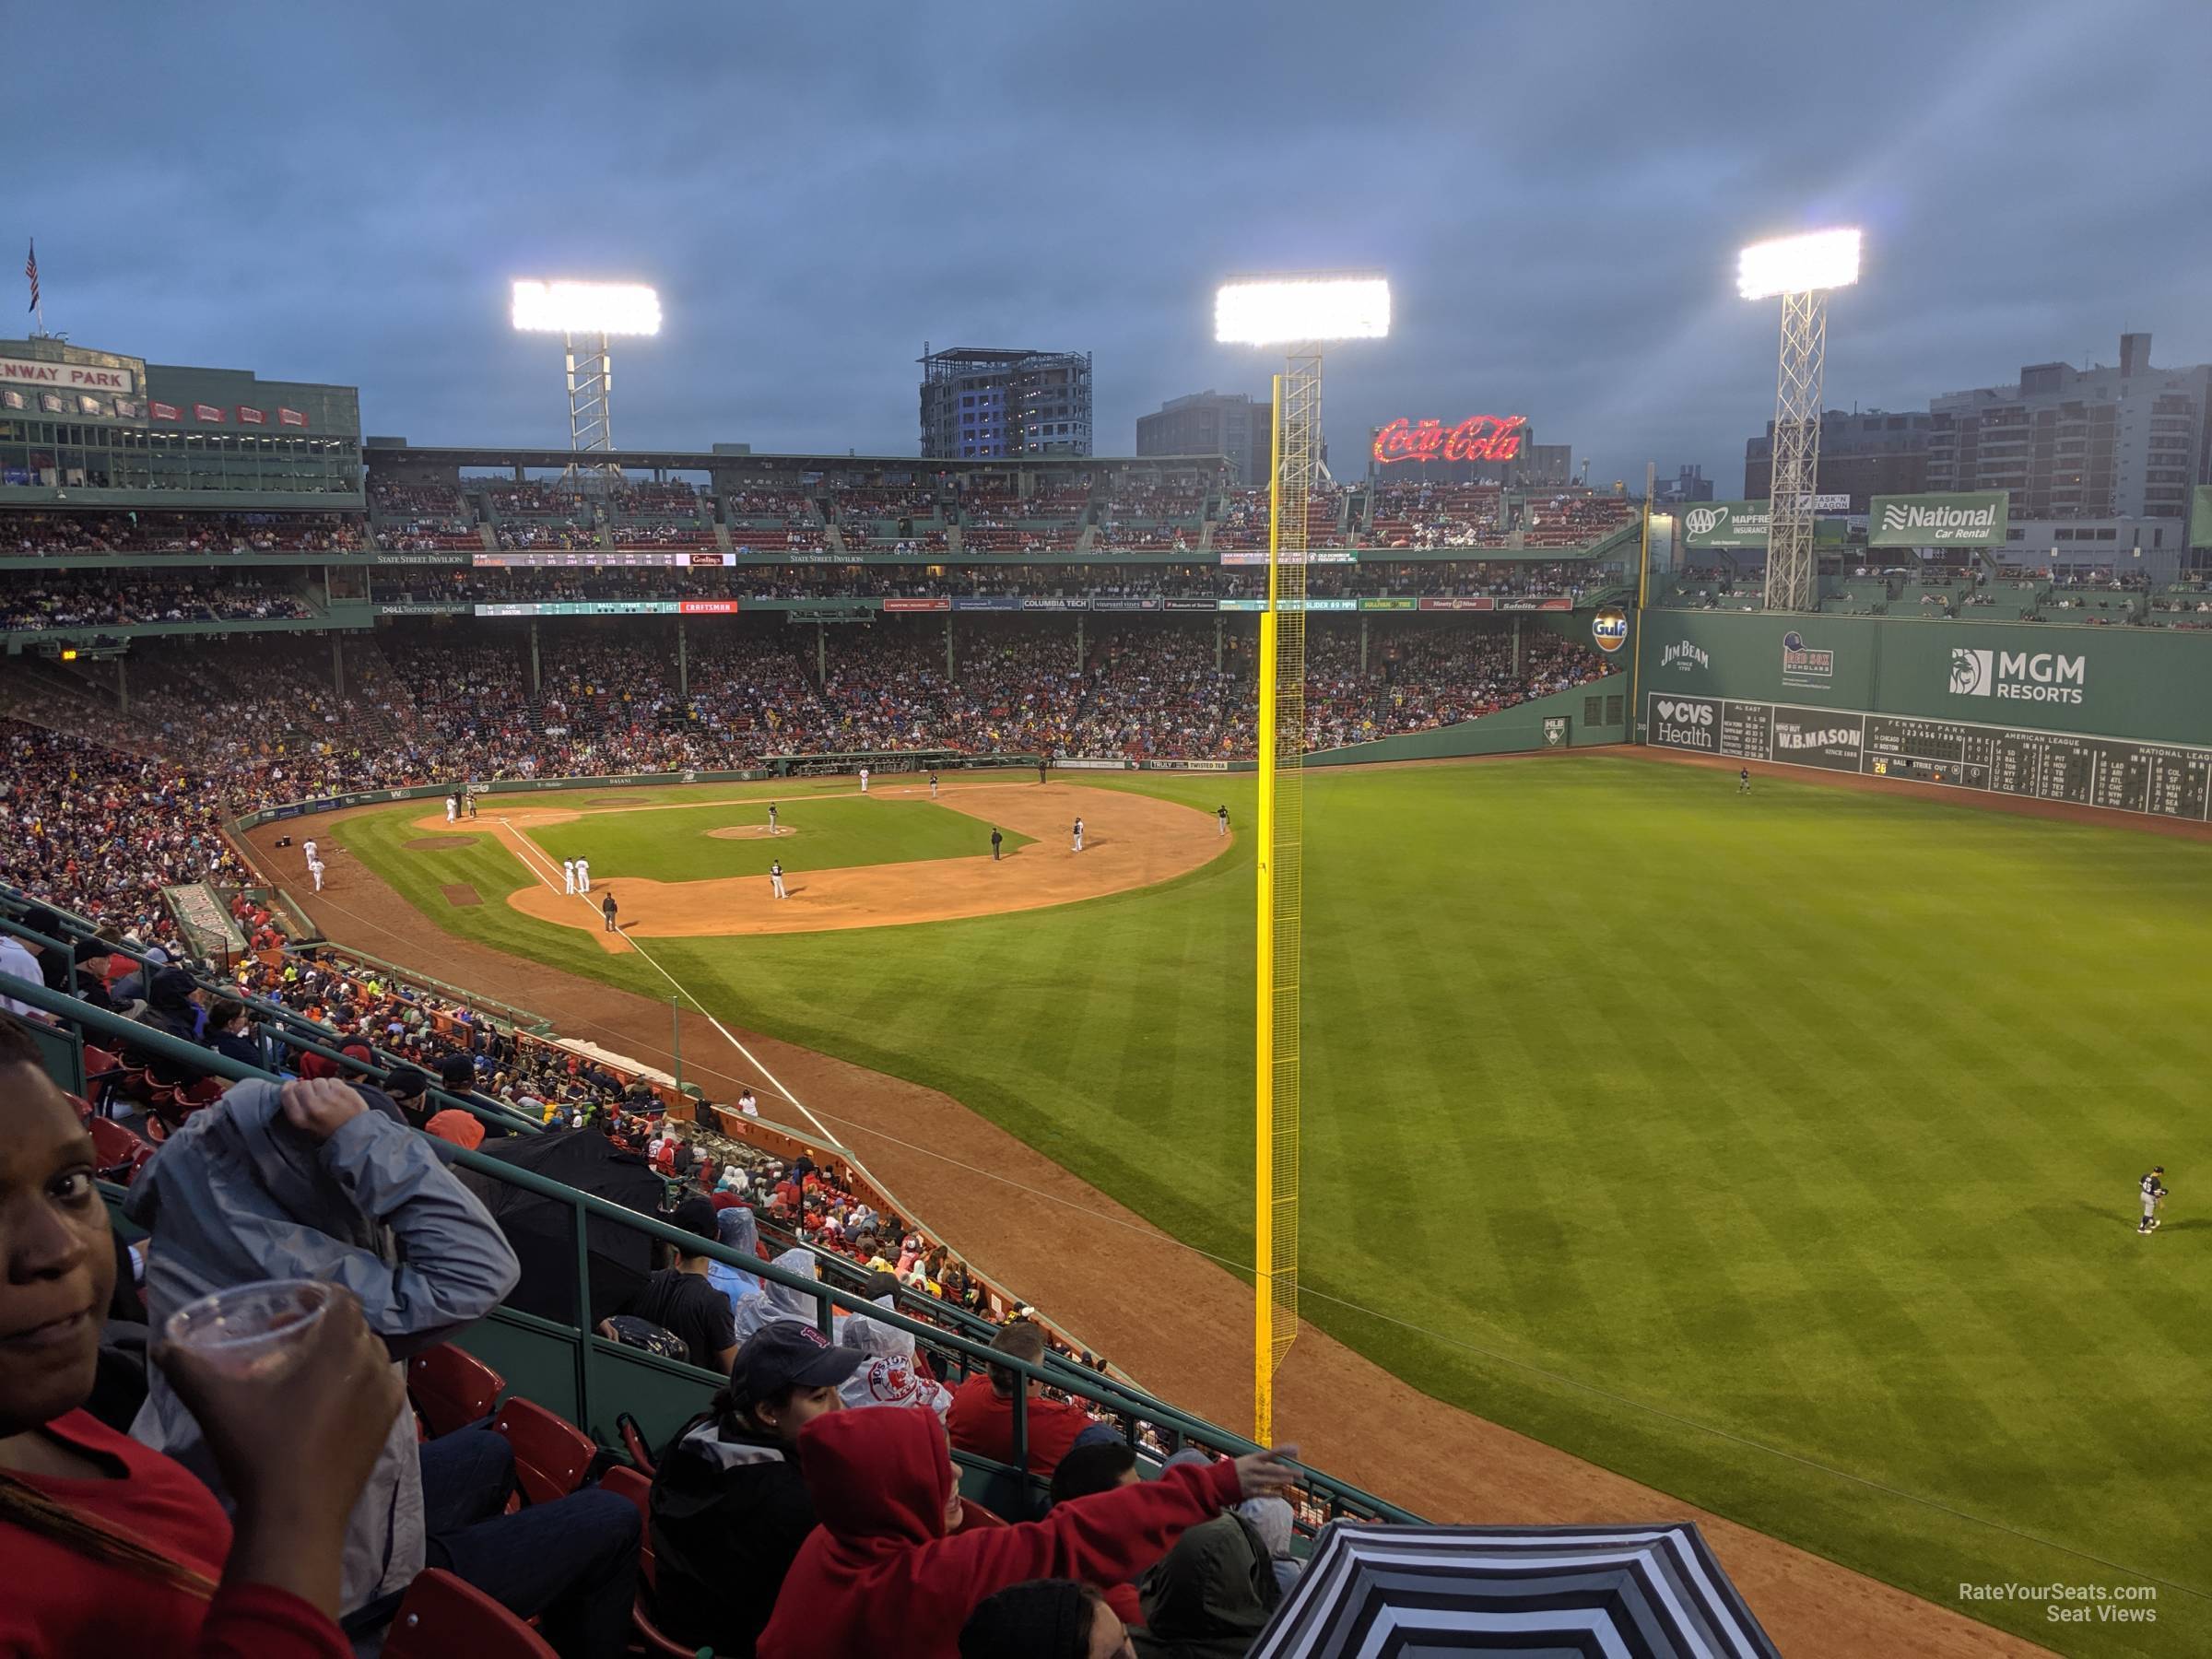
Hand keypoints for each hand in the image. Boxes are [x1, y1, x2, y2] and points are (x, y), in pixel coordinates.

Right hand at [158, 1286, 400, 1517]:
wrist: (296, 1517)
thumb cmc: (260, 1450)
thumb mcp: (216, 1403)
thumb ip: (187, 1368)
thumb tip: (162, 1347)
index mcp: (341, 1345)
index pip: (342, 1298)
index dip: (315, 1294)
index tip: (288, 1306)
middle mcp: (375, 1361)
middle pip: (353, 1326)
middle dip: (320, 1325)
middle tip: (284, 1340)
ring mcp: (387, 1394)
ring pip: (366, 1356)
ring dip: (339, 1354)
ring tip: (301, 1373)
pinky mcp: (390, 1423)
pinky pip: (376, 1385)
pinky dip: (355, 1381)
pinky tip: (323, 1402)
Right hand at [280, 1078, 368, 1141]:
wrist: (357, 1136)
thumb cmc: (329, 1133)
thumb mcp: (306, 1128)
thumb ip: (297, 1108)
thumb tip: (292, 1085)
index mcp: (300, 1118)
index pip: (287, 1093)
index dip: (290, 1086)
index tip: (293, 1085)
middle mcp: (312, 1106)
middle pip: (302, 1084)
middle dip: (307, 1087)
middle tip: (315, 1095)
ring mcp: (329, 1098)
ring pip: (318, 1081)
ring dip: (322, 1086)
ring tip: (328, 1097)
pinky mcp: (343, 1091)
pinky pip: (333, 1080)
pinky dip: (334, 1086)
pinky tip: (338, 1096)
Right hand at [1232, 1444, 1301, 1500]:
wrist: (1216, 1482)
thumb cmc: (1234, 1470)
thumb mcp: (1247, 1462)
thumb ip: (1264, 1465)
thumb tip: (1281, 1468)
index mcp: (1253, 1459)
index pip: (1272, 1453)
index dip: (1285, 1451)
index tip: (1296, 1450)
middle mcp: (1253, 1469)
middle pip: (1274, 1469)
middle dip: (1288, 1471)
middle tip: (1301, 1473)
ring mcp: (1251, 1481)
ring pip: (1270, 1481)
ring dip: (1282, 1480)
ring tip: (1292, 1481)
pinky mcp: (1248, 1492)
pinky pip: (1263, 1493)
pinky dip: (1272, 1494)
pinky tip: (1281, 1494)